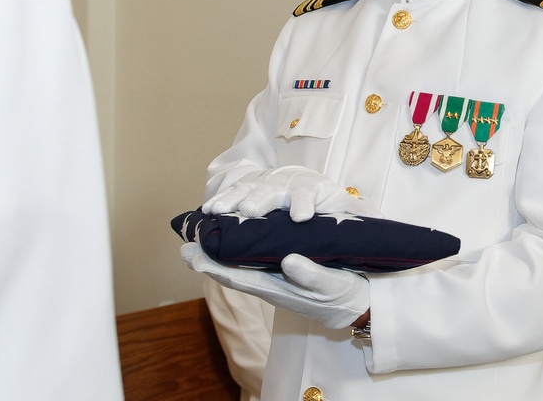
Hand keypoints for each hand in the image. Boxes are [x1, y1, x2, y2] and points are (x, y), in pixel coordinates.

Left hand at [182, 242, 369, 329]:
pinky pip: (252, 262)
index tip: (191, 255)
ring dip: (218, 255)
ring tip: (199, 239)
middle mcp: (270, 283)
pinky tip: (229, 239)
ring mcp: (274, 277)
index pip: (238, 277)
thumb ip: (311, 275)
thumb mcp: (332, 284)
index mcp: (278, 288)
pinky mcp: (281, 271)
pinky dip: (235, 251)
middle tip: (184, 246)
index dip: (212, 266)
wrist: (358, 302)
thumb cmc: (344, 292)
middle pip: (231, 271)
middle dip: (207, 259)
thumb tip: (288, 261)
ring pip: (239, 266)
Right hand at [202, 166, 380, 221]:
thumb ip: (360, 219)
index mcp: (315, 189)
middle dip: (261, 200)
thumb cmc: (333, 206)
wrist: (313, 192)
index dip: (303, 203)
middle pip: (274, 189)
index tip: (300, 217)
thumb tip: (378, 221)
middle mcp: (289, 182)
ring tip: (217, 211)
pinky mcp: (251, 188)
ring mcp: (268, 183)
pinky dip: (222, 199)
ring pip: (249, 189)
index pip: (309, 193)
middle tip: (251, 213)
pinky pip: (234, 193)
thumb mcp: (352, 213)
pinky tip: (207, 211)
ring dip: (233, 199)